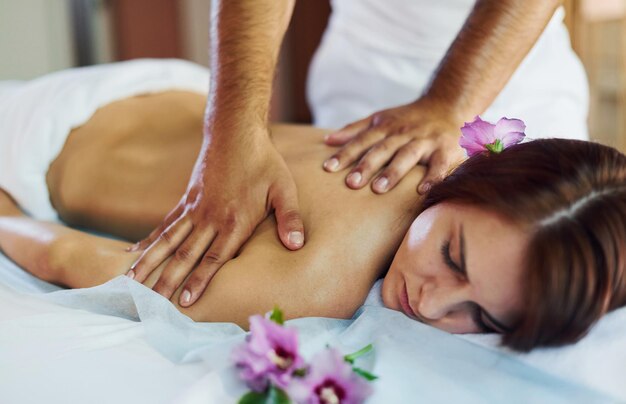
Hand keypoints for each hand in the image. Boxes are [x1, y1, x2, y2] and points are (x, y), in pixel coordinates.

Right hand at [127, 128, 303, 306]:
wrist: (236, 132)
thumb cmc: (264, 163)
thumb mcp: (284, 189)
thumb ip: (290, 219)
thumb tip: (296, 245)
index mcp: (234, 221)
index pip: (214, 258)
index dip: (199, 280)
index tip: (185, 301)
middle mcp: (209, 218)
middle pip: (185, 255)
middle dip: (168, 281)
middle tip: (151, 304)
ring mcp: (195, 209)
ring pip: (168, 241)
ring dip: (149, 262)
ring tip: (130, 283)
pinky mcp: (187, 200)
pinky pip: (165, 224)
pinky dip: (150, 240)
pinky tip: (134, 253)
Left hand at [322, 100, 465, 193]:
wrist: (449, 105)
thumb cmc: (408, 119)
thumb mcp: (381, 119)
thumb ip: (355, 130)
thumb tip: (327, 141)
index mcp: (386, 127)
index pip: (362, 141)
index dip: (345, 154)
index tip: (328, 168)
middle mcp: (403, 133)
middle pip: (382, 149)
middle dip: (366, 165)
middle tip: (351, 183)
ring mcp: (425, 141)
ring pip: (407, 156)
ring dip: (393, 172)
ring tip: (378, 189)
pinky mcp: (445, 150)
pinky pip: (438, 165)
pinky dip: (432, 177)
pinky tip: (421, 191)